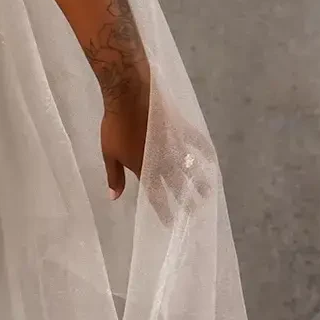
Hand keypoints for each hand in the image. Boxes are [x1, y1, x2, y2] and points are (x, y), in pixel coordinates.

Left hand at [102, 80, 217, 227]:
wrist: (129, 95)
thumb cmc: (115, 124)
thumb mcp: (109, 152)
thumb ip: (114, 175)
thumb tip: (114, 197)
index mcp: (144, 168)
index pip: (154, 195)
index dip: (162, 210)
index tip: (168, 223)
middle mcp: (162, 160)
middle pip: (176, 185)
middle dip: (184, 201)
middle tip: (193, 213)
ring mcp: (174, 145)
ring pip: (190, 168)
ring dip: (198, 181)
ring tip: (206, 193)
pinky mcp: (181, 129)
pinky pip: (196, 143)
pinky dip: (203, 152)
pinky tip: (209, 160)